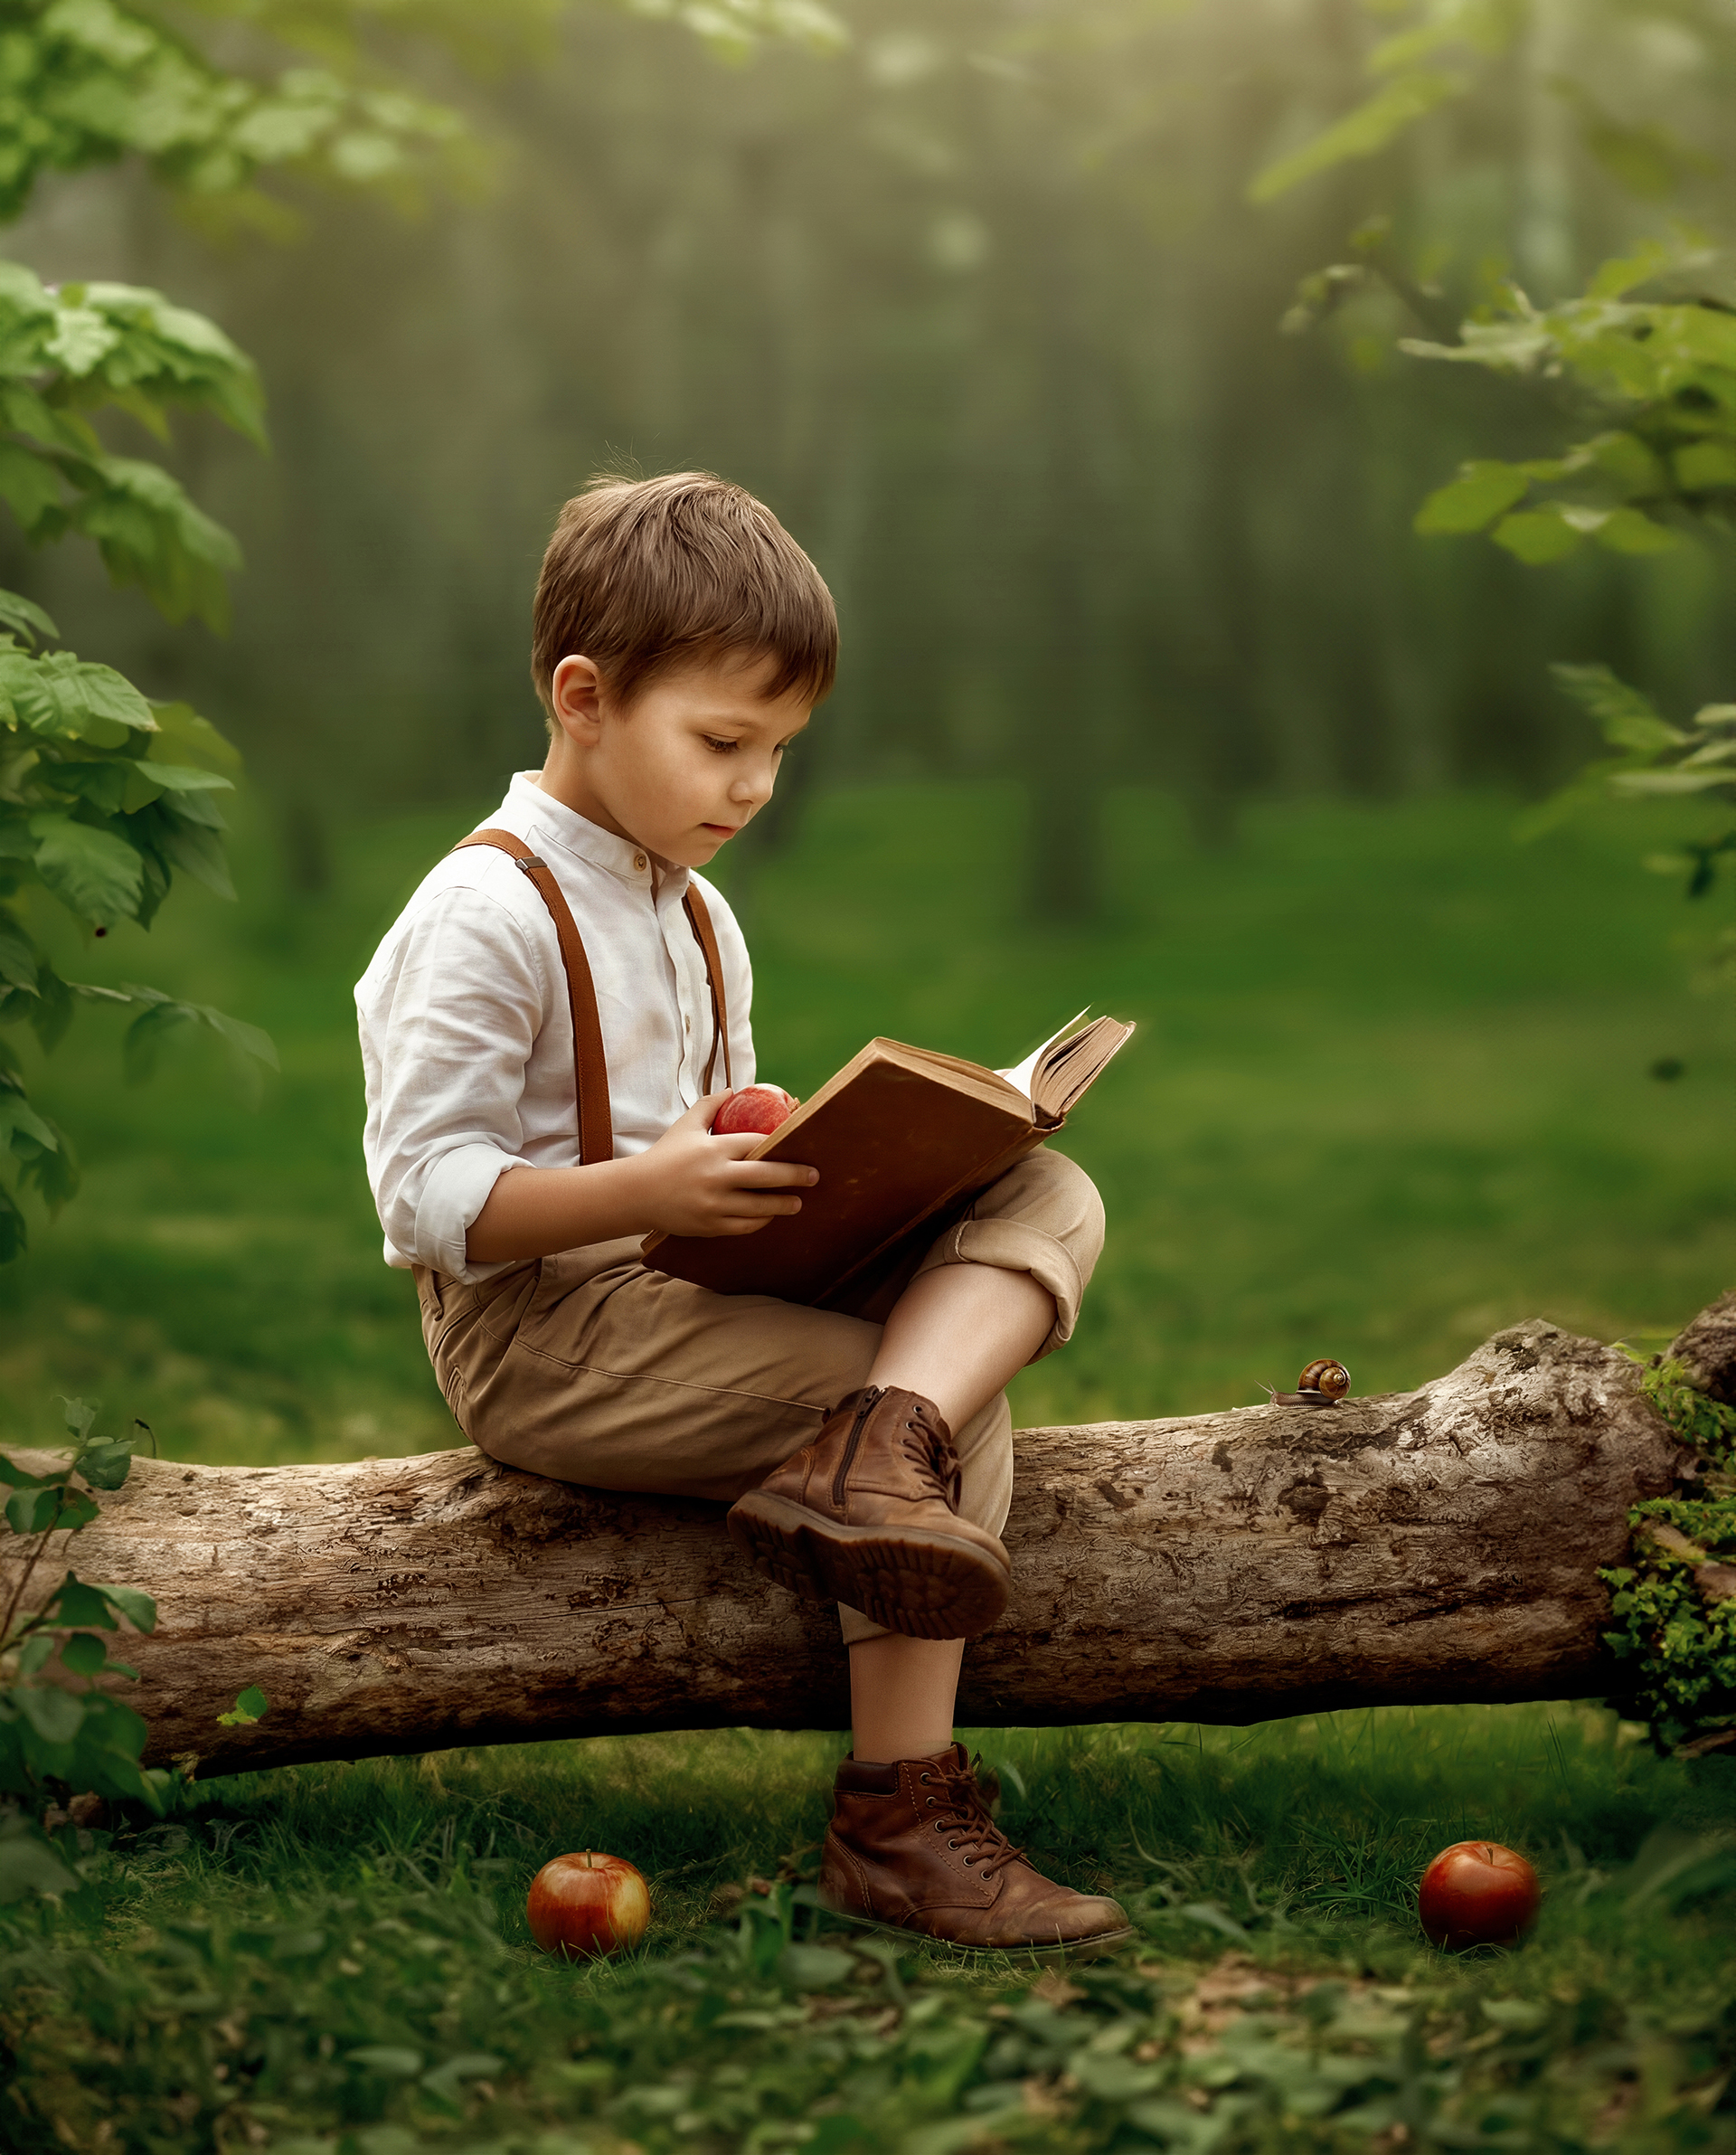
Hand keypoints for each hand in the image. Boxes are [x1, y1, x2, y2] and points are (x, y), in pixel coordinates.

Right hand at [632, 1092, 817, 1238]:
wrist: (636, 1194)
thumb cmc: (664, 1156)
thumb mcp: (685, 1126)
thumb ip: (709, 1106)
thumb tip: (734, 1089)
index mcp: (714, 1149)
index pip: (757, 1143)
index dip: (780, 1144)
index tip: (798, 1144)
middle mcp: (717, 1176)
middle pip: (767, 1175)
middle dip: (795, 1175)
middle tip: (814, 1176)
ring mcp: (714, 1204)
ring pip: (760, 1206)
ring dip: (784, 1204)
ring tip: (797, 1202)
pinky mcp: (710, 1225)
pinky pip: (745, 1225)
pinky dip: (761, 1221)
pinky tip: (769, 1215)